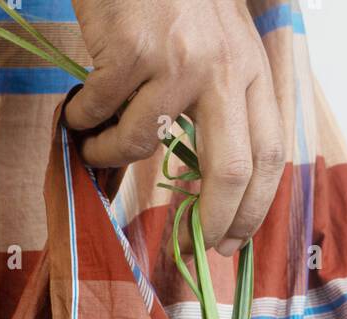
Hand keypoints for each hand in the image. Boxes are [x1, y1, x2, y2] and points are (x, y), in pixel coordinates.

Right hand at [67, 0, 284, 254]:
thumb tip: (207, 180)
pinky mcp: (131, 51)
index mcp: (249, 67)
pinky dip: (82, 122)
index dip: (251, 210)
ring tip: (96, 143)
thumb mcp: (215, 41)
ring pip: (142, 144)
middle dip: (211, 220)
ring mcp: (177, 58)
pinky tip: (79, 109)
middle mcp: (223, 65)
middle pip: (230, 169)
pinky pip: (100, 113)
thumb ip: (221, 98)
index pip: (267, 156)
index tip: (230, 244)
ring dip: (109, 155)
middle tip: (189, 249)